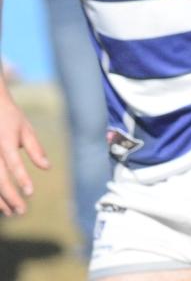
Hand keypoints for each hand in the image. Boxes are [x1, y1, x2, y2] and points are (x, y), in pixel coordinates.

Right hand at [0, 92, 49, 215]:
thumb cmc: (10, 118)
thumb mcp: (26, 130)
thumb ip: (36, 149)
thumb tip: (47, 168)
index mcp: (5, 142)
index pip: (13, 164)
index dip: (21, 179)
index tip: (30, 194)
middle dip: (10, 198)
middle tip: (23, 211)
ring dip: (0, 200)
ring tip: (12, 212)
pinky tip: (1, 204)